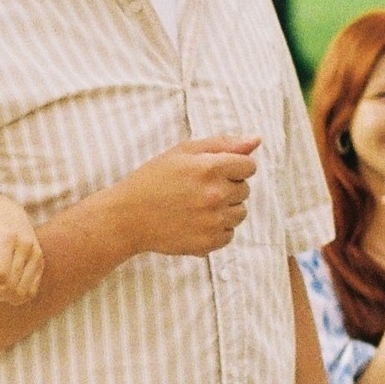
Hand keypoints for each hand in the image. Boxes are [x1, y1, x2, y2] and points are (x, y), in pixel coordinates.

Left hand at [0, 194, 45, 306]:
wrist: (7, 208)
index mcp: (8, 238)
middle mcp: (26, 248)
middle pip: (10, 286)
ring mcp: (36, 256)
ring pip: (21, 293)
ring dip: (2, 295)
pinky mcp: (40, 263)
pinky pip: (31, 291)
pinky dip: (15, 295)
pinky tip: (2, 285)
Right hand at [111, 136, 260, 258]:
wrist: (128, 217)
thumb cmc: (154, 179)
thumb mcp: (184, 152)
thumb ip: (223, 144)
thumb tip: (257, 140)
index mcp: (210, 168)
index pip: (248, 166)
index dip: (233, 167)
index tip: (214, 171)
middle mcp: (215, 195)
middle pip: (245, 190)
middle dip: (228, 187)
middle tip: (198, 189)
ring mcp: (212, 221)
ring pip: (240, 213)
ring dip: (225, 209)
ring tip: (197, 206)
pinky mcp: (208, 243)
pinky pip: (229, 235)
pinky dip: (216, 230)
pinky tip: (195, 222)